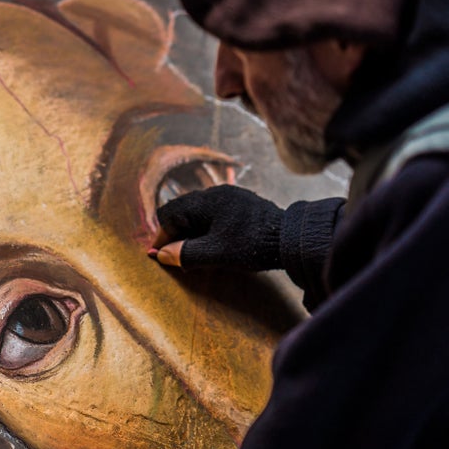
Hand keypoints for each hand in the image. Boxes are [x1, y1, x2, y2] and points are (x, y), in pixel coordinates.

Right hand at [152, 184, 283, 271]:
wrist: (291, 237)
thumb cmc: (252, 244)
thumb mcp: (215, 254)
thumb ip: (185, 254)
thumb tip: (160, 255)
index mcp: (205, 201)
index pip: (169, 214)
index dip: (161, 236)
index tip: (158, 255)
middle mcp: (214, 193)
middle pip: (181, 210)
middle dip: (174, 233)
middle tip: (174, 255)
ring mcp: (229, 196)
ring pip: (197, 212)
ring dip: (190, 231)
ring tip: (192, 252)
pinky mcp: (241, 204)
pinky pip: (213, 213)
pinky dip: (205, 227)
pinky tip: (212, 243)